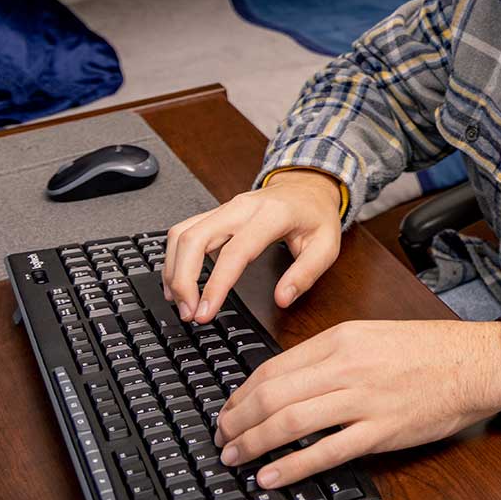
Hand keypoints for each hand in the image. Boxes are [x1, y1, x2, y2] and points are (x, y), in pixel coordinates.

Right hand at [163, 169, 343, 322]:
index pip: (234, 252)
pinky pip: (184, 231)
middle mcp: (241, 207)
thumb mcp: (327, 246)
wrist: (308, 186)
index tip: (205, 312)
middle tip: (189, 313)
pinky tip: (178, 281)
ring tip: (181, 303)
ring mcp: (225, 207)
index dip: (216, 285)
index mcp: (271, 215)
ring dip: (173, 270)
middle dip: (182, 279)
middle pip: (195, 238)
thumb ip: (305, 274)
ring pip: (182, 233)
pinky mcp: (216, 213)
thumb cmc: (316, 216)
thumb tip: (282, 299)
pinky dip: (174, 257)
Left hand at [213, 319, 500, 488]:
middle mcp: (347, 367)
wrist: (476, 362)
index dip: (242, 394)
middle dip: (237, 421)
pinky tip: (271, 476)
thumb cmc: (430, 350)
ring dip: (254, 443)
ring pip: (291, 422)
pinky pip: (326, 452)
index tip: (229, 409)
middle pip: (273, 395)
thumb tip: (288, 381)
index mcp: (342, 339)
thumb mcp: (372, 335)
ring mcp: (363, 399)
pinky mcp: (380, 430)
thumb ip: (330, 354)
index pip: (274, 367)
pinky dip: (292, 467)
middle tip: (222, 438)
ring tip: (235, 457)